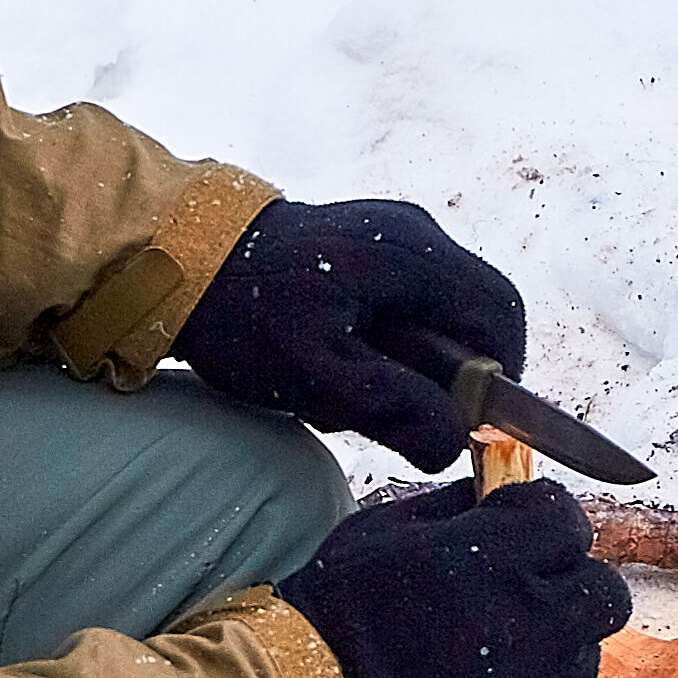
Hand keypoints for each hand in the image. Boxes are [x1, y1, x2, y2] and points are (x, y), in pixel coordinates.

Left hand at [170, 197, 528, 471]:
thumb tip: (454, 444)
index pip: (502, 315)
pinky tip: (336, 360)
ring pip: (440, 314)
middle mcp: (415, 233)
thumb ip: (394, 409)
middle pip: (476, 316)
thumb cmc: (244, 313)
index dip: (501, 376)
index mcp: (414, 255)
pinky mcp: (367, 247)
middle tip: (396, 410)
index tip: (465, 421)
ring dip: (411, 362)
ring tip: (349, 385)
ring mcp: (392, 234)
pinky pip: (407, 303)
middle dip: (448, 374)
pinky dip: (386, 342)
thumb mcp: (316, 375)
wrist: (175, 258)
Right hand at [274, 478, 630, 677]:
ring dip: (556, 648)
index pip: (569, 521)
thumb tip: (486, 493)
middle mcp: (525, 625)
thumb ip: (447, 510)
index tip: (527, 526)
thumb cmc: (329, 612)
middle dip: (576, 584)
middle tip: (536, 587)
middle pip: (605, 595)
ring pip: (583, 662)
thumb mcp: (380, 531)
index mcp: (494, 559)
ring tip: (505, 647)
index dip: (549, 521)